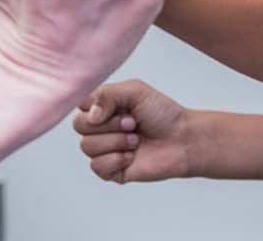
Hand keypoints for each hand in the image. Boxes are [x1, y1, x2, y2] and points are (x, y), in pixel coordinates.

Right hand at [74, 80, 197, 183]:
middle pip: (79, 126)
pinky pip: (97, 166)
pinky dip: (116, 160)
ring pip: (86, 146)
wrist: (183, 140)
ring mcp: (104, 149)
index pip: (78, 105)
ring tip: (136, 140)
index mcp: (102, 107)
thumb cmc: (163, 114)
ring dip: (115, 142)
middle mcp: (100, 128)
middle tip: (132, 124)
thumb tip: (90, 116)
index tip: (120, 106)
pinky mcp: (111, 170)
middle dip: (109, 125)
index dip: (95, 107)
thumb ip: (107, 95)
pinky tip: (132, 156)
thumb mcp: (135, 91)